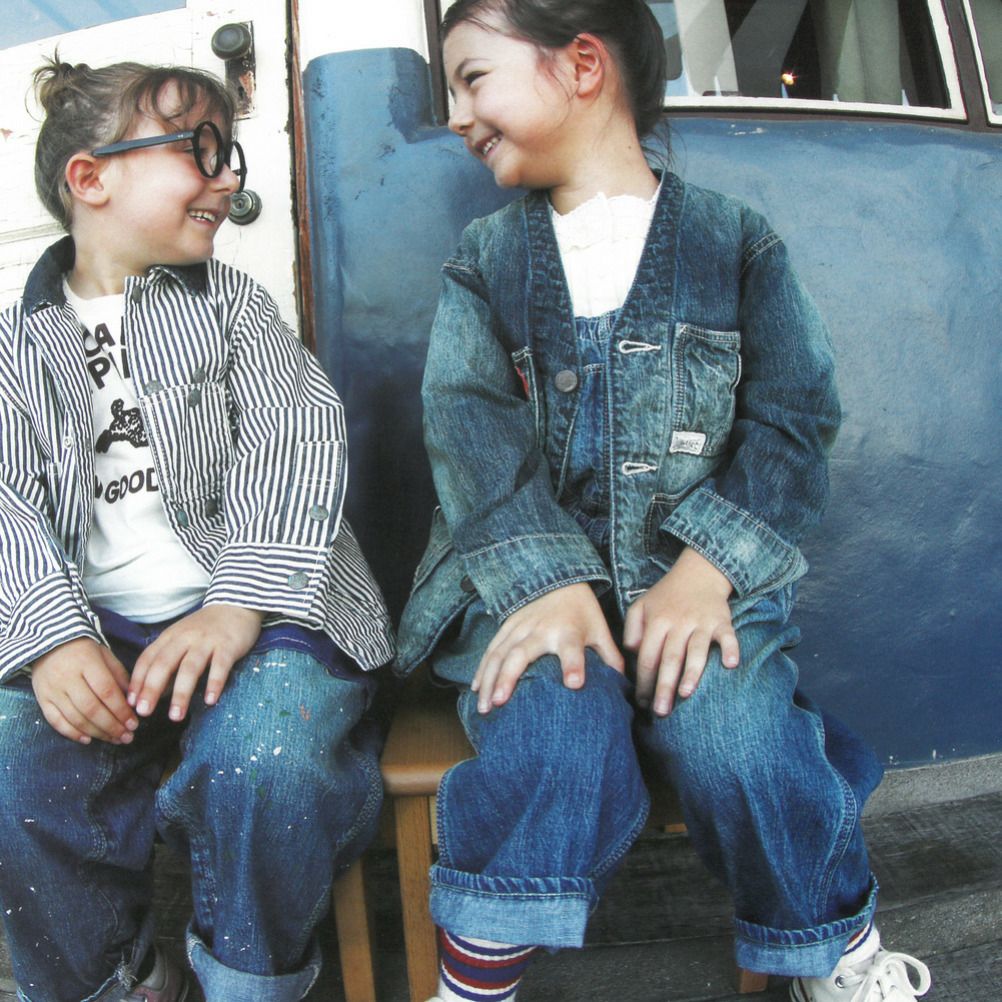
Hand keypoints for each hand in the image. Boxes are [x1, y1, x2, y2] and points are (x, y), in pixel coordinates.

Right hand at [31, 638, 137, 744]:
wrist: (49, 642)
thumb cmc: (84, 650)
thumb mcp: (105, 656)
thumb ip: (119, 677)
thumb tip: (133, 702)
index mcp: (87, 663)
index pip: (106, 692)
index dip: (121, 710)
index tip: (133, 723)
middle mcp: (67, 678)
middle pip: (91, 709)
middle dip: (111, 726)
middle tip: (127, 737)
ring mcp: (52, 690)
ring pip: (75, 718)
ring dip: (97, 732)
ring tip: (114, 739)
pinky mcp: (42, 699)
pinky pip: (55, 721)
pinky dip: (72, 733)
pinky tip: (88, 739)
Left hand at [128, 604, 262, 720]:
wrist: (236, 604)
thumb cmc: (205, 628)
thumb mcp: (181, 639)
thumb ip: (168, 662)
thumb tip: (156, 693)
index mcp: (170, 636)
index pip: (148, 659)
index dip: (137, 681)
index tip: (131, 704)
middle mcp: (185, 638)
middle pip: (164, 664)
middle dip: (152, 689)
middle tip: (144, 712)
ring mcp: (207, 641)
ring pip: (190, 667)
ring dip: (181, 693)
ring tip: (176, 715)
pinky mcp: (228, 645)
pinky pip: (220, 666)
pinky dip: (214, 683)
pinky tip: (211, 700)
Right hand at [473, 582, 623, 713]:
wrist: (559, 578)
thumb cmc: (582, 610)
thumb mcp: (600, 630)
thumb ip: (610, 658)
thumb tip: (624, 688)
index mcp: (569, 631)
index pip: (572, 648)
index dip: (573, 664)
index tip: (574, 684)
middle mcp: (541, 629)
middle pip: (522, 653)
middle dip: (509, 677)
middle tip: (500, 702)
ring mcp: (520, 627)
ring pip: (500, 653)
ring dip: (489, 679)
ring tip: (485, 706)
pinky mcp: (506, 626)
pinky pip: (491, 649)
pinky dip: (482, 669)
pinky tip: (476, 689)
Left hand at [624, 548, 738, 715]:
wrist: (698, 573)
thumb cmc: (666, 596)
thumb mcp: (641, 606)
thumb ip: (632, 630)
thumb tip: (634, 655)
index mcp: (657, 621)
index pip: (647, 656)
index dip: (643, 681)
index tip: (641, 702)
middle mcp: (678, 622)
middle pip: (670, 658)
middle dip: (664, 686)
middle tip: (660, 711)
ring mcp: (701, 622)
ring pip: (696, 650)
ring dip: (692, 672)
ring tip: (686, 693)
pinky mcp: (722, 621)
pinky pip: (728, 636)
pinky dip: (730, 649)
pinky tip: (730, 664)